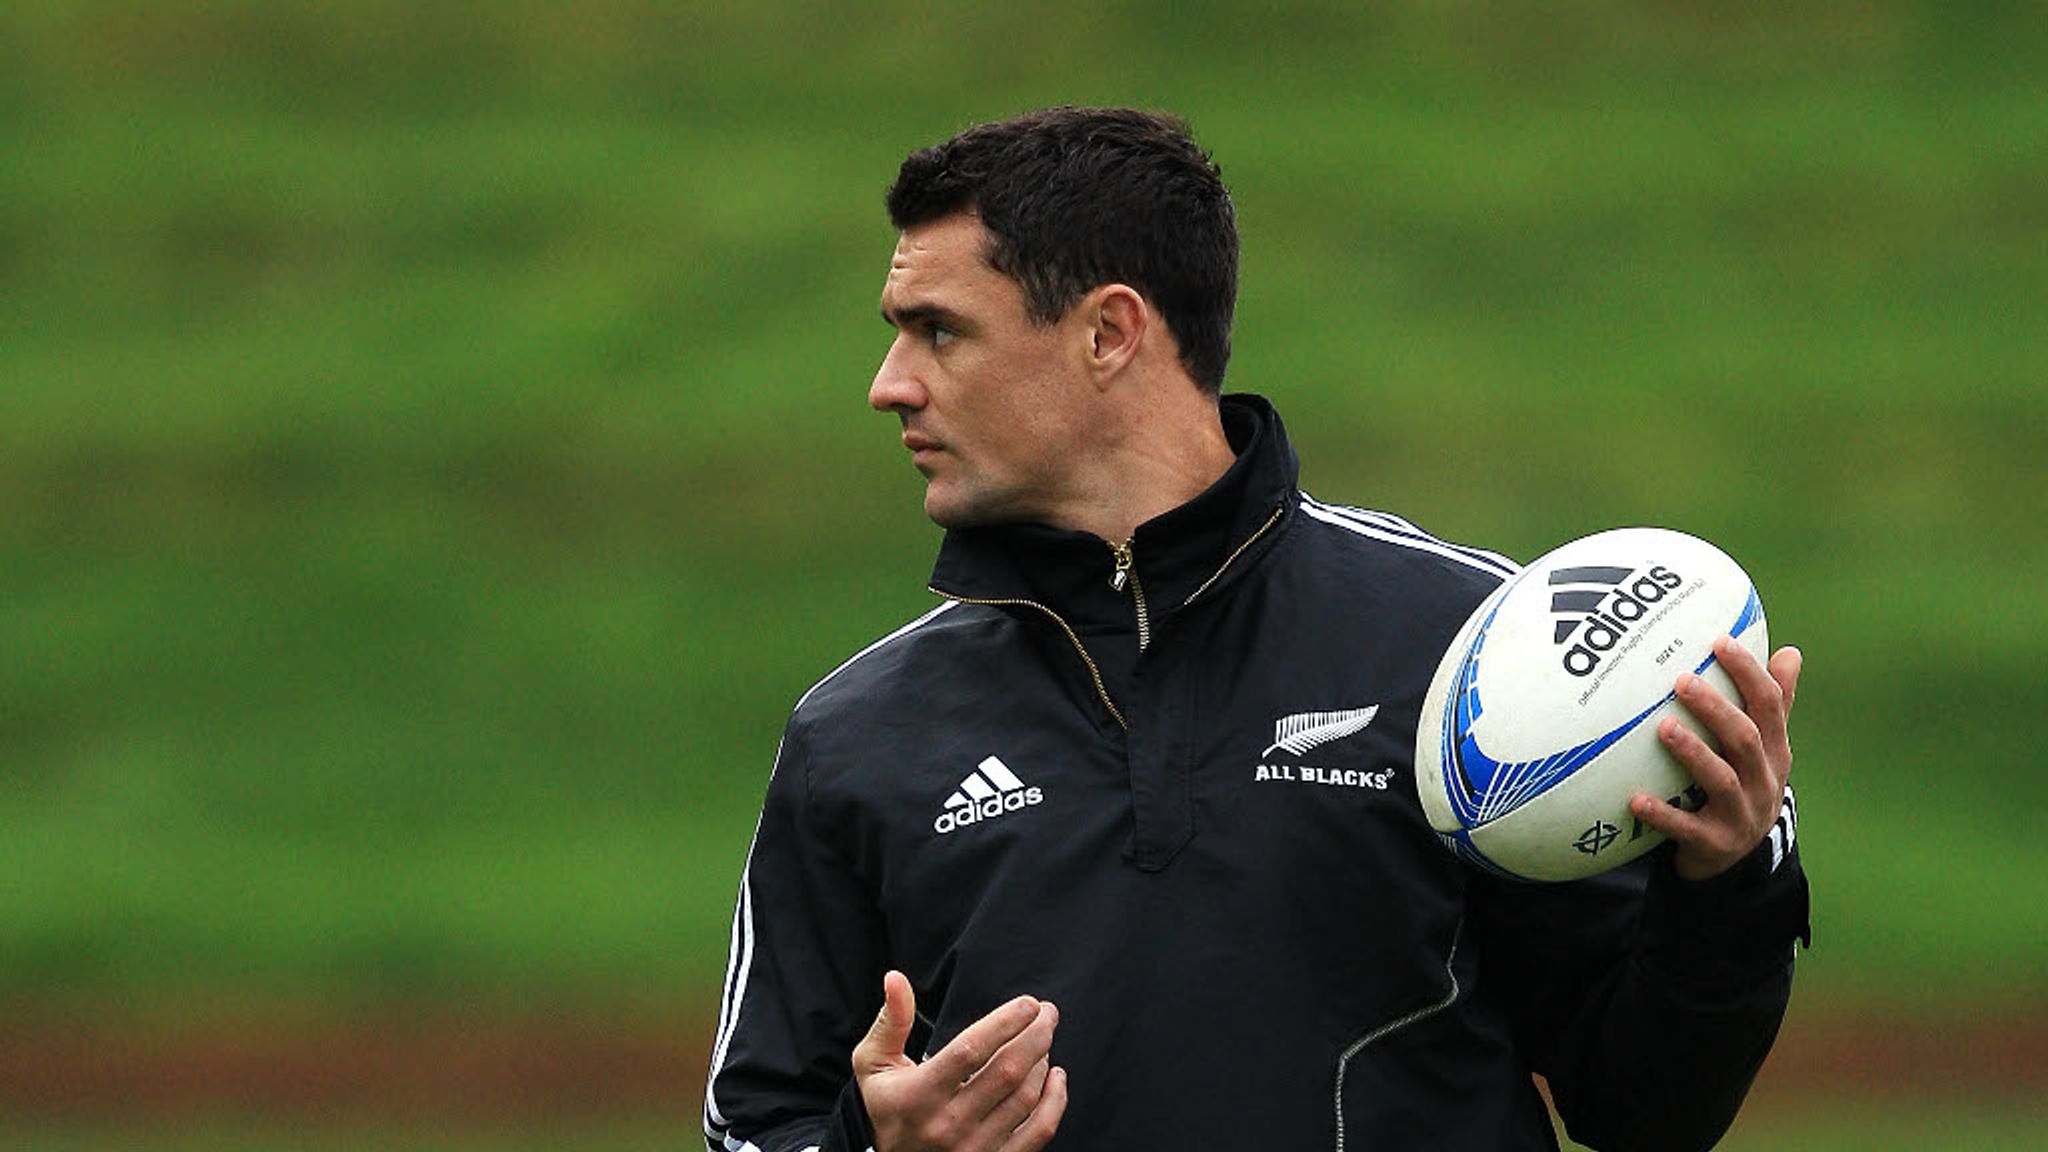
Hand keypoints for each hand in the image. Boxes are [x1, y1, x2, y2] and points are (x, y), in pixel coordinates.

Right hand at [852, 970, 1067, 1151]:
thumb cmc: (887, 1107)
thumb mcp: (873, 1064)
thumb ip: (890, 1021)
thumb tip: (896, 978)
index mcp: (918, 1096)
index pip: (970, 1050)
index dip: (1004, 1022)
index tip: (1028, 1003)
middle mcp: (947, 1125)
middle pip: (1006, 1072)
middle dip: (1036, 1035)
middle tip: (1048, 1013)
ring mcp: (973, 1149)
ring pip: (1024, 1098)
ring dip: (1042, 1062)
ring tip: (1042, 1041)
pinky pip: (1038, 1132)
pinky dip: (1055, 1102)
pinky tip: (1056, 1077)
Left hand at [1631, 636, 1801, 880]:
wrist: (1737, 859)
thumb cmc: (1743, 785)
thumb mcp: (1763, 749)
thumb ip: (1772, 704)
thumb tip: (1791, 652)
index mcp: (1774, 750)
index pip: (1769, 705)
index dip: (1749, 673)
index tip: (1720, 641)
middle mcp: (1763, 780)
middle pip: (1744, 738)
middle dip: (1716, 708)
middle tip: (1681, 680)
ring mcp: (1742, 813)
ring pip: (1721, 780)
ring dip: (1693, 752)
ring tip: (1662, 727)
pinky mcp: (1715, 843)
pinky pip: (1687, 828)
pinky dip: (1662, 814)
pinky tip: (1634, 799)